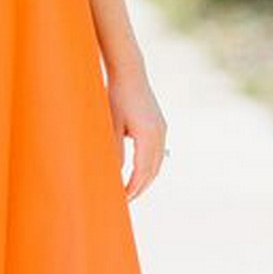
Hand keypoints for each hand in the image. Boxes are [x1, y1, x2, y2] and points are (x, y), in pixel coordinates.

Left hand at [105, 61, 167, 201]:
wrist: (130, 72)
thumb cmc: (116, 97)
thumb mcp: (110, 125)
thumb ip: (114, 151)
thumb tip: (114, 175)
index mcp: (148, 136)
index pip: (142, 172)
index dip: (133, 188)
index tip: (123, 201)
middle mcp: (159, 134)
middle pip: (153, 171)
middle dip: (140, 188)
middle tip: (126, 201)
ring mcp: (162, 129)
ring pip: (157, 163)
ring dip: (146, 178)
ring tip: (131, 190)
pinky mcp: (160, 125)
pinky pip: (157, 153)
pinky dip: (149, 166)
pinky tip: (138, 172)